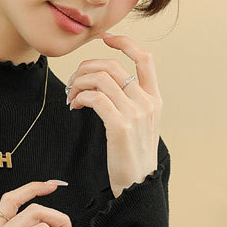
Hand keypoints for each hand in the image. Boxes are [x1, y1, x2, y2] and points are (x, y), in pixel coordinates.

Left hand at [65, 32, 162, 197]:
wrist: (138, 186)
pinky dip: (81, 97)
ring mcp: (136, 114)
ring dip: (79, 83)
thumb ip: (131, 104)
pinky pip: (95, 98)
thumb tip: (105, 87)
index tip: (105, 39)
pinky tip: (75, 106)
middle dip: (86, 67)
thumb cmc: (132, 158)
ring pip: (101, 79)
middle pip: (113, 66)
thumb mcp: (140, 126)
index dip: (124, 43)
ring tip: (71, 97)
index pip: (144, 58)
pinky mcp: (120, 127)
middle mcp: (148, 103)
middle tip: (73, 82)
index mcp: (155, 99)